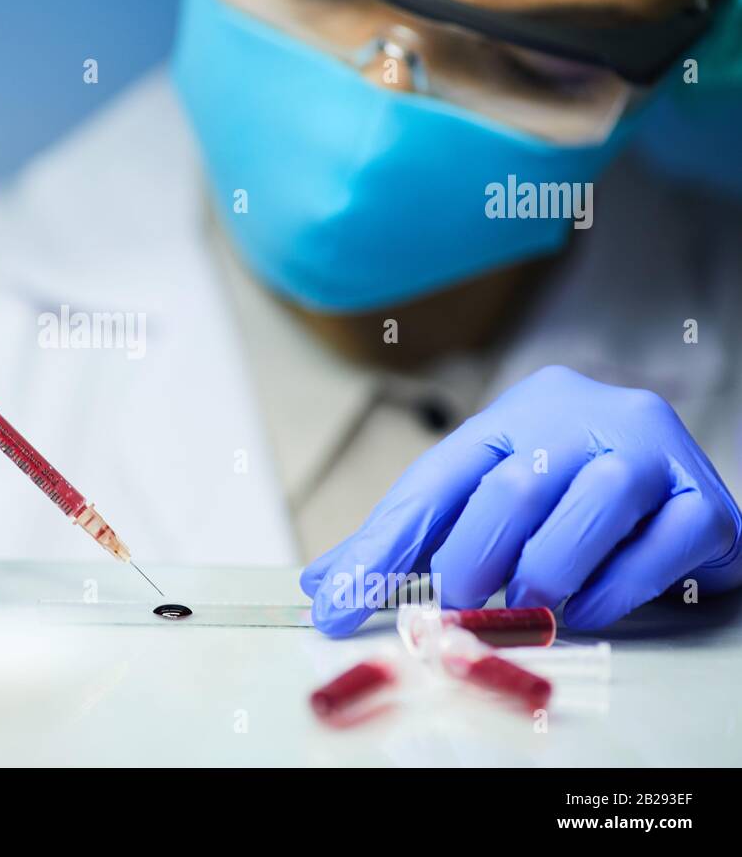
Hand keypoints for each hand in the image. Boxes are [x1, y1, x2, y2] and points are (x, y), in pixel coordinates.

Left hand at [301, 365, 741, 634]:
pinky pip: (658, 550)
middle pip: (509, 489)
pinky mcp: (705, 500)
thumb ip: (409, 540)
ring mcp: (650, 452)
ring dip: (546, 577)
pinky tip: (589, 607)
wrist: (676, 479)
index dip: (380, 551)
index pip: (434, 482)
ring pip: (587, 512)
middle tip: (454, 610)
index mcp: (514, 415)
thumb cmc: (564, 493)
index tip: (334, 610)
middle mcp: (583, 418)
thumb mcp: (483, 499)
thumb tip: (321, 587)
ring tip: (529, 605)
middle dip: (470, 564)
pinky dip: (614, 593)